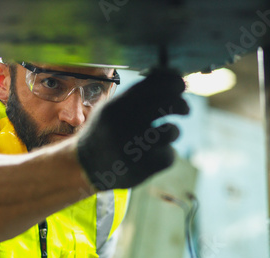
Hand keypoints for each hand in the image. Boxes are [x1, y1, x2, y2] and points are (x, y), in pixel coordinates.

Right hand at [77, 69, 188, 189]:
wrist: (84, 166)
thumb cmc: (103, 132)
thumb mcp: (110, 108)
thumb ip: (135, 95)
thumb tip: (170, 78)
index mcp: (117, 107)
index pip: (154, 86)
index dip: (173, 84)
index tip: (180, 86)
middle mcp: (125, 125)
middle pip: (167, 105)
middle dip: (181, 104)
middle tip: (184, 108)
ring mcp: (135, 148)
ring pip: (171, 132)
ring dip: (173, 131)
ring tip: (167, 133)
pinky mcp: (144, 168)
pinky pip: (168, 155)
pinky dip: (165, 154)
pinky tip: (154, 154)